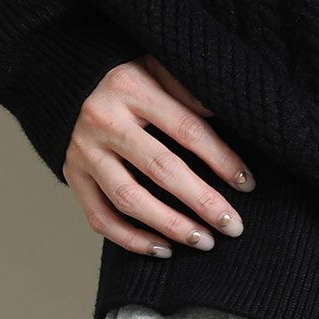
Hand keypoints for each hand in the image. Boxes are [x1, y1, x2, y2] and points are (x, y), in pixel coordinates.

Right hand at [62, 55, 254, 254]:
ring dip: (170, 226)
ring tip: (204, 242)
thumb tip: (226, 116)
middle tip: (232, 225)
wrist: (76, 86)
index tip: (247, 184)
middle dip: (201, 201)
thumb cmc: (136, 81)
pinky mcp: (72, 176)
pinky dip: (131, 240)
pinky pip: (100, 218)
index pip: (186, 128)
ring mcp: (83, 151)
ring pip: (128, 199)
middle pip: (160, 168)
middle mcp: (102, 119)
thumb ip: (190, 88)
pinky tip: (164, 249)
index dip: (220, 159)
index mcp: (130, 87)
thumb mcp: (162, 68)